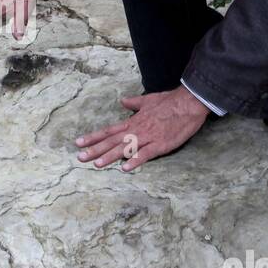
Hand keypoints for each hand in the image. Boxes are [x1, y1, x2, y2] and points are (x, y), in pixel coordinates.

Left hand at [75, 86, 209, 172]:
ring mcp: (149, 137)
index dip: (94, 137)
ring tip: (96, 164)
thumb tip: (123, 101)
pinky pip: (146, 154)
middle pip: (113, 141)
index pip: (109, 131)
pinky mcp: (161, 144)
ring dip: (111, 156)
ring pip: (126, 148)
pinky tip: (126, 168)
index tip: (79, 142)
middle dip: (96, 149)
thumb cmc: (169, 101)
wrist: (188, 102)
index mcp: (133, 121)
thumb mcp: (148, 100)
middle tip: (80, 157)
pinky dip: (136, 160)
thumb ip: (134, 103)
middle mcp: (137, 130)